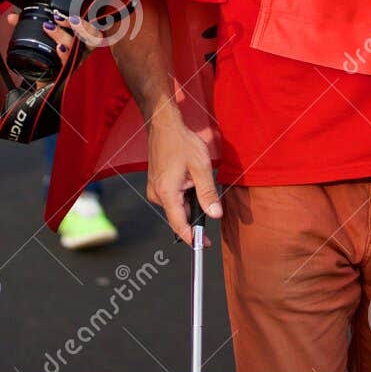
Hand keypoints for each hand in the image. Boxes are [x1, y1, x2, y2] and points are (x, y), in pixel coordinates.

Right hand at [145, 105, 220, 244]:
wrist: (164, 125)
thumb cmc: (181, 142)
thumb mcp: (201, 167)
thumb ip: (208, 193)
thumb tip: (215, 214)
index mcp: (167, 193)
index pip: (179, 225)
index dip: (193, 238)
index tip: (204, 245)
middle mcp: (157, 195)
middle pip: (178, 216)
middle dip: (194, 215)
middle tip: (208, 202)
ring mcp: (155, 189)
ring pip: (176, 206)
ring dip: (190, 201)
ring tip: (197, 179)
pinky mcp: (156, 184)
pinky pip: (172, 197)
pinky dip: (183, 195)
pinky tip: (190, 178)